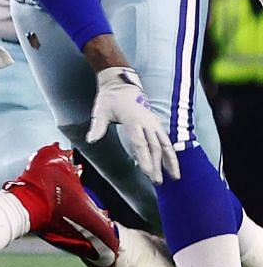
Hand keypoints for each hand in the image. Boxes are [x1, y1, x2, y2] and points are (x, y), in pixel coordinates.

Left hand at [88, 66, 178, 182]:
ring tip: (175, 177)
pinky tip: (172, 166)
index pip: (139, 142)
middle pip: (153, 146)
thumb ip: (97, 126)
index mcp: (133, 119)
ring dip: (170, 161)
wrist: (122, 85)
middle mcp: (147, 122)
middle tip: (156, 181)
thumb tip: (90, 140)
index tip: (147, 172)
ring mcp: (154, 123)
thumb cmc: (109, 99)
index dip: (144, 158)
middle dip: (156, 165)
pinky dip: (170, 153)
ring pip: (164, 144)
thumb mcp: (100, 111)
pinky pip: (166, 141)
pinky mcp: (157, 124)